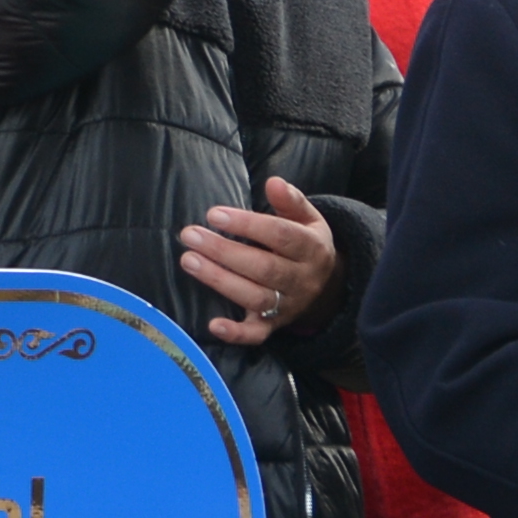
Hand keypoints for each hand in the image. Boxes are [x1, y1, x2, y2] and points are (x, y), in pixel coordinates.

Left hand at [176, 174, 338, 344]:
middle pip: (264, 267)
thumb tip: (274, 182)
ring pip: (256, 297)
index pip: (280, 236)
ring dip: (220, 280)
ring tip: (189, 261)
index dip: (247, 225)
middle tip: (190, 235)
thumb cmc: (305, 242)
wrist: (328, 285)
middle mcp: (301, 280)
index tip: (214, 214)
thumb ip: (291, 200)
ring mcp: (288, 305)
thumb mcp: (307, 218)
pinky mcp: (275, 325)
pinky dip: (236, 334)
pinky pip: (257, 334)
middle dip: (224, 251)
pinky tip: (213, 325)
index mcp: (311, 249)